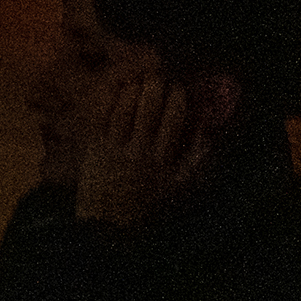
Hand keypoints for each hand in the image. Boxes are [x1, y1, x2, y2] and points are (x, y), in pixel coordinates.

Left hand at [73, 71, 215, 226]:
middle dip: (155, 88)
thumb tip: (207, 129)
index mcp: (161, 160)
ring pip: (124, 112)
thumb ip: (196, 157)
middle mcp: (138, 152)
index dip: (177, 99)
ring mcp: (113, 150)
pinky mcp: (93, 150)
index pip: (173, 121)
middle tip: (158, 75)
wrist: (109, 224)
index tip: (179, 87)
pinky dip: (109, 102)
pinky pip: (101, 120)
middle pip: (148, 112)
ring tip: (138, 78)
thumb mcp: (179, 185)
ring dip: (132, 90)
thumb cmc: (148, 204)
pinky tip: (115, 88)